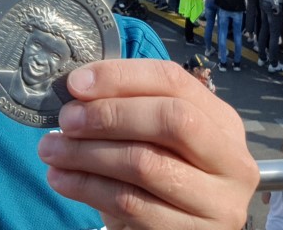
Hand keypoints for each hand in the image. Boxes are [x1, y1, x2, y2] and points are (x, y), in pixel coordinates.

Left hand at [37, 59, 257, 228]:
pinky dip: (87, 188)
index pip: (174, 80)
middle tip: (65, 120)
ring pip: (146, 165)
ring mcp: (218, 203)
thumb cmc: (162, 172)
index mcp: (222, 121)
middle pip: (171, 120)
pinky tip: (62, 179)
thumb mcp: (156, 137)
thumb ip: (128, 107)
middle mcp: (232, 161)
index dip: (121, 77)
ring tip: (50, 149)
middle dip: (109, 115)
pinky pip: (132, 205)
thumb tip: (78, 89)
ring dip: (87, 154)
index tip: (75, 84)